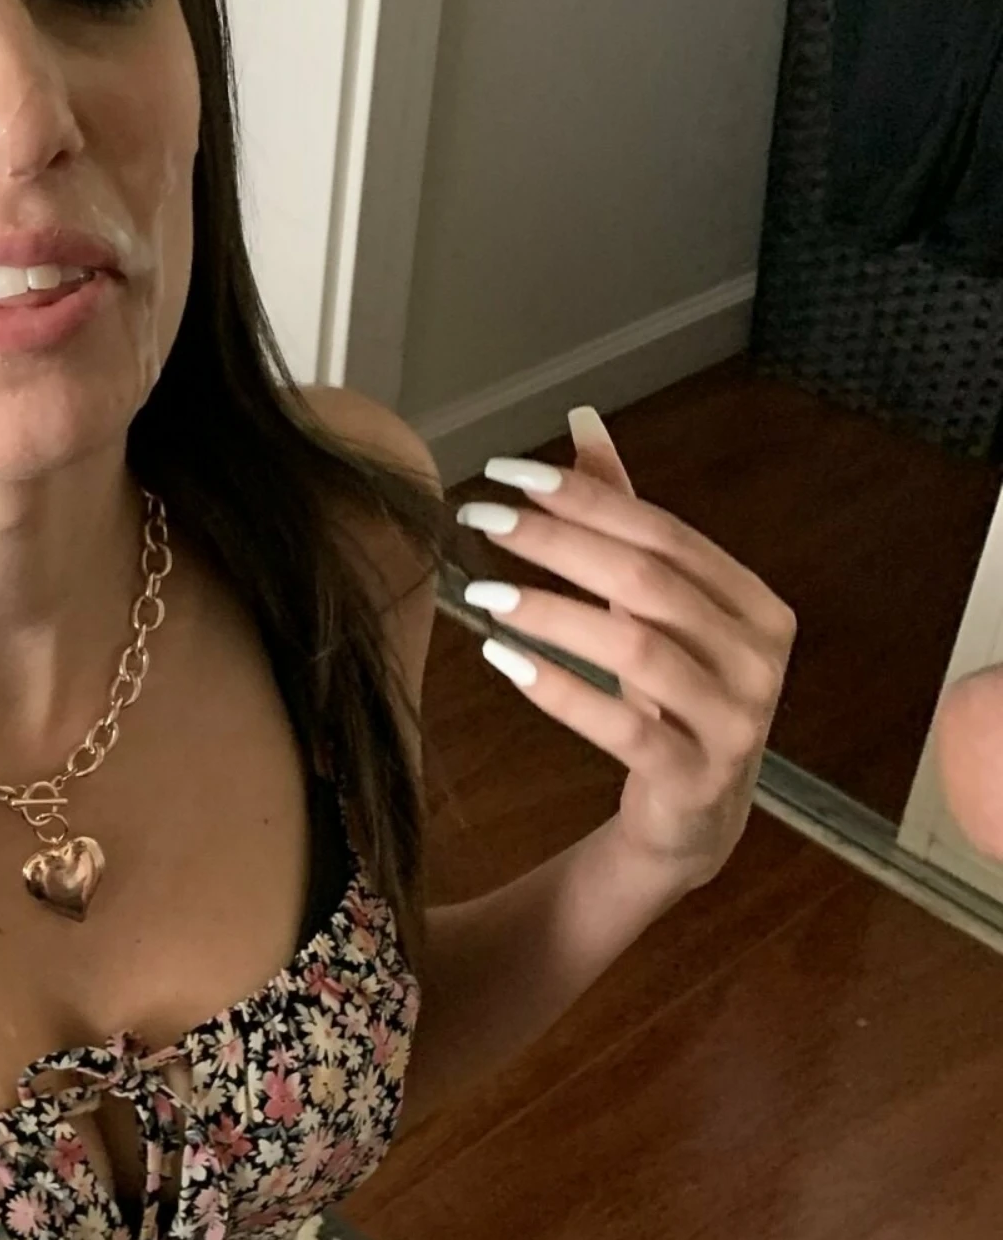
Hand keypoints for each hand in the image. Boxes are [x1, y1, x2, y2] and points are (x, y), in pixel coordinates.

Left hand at [459, 406, 795, 887]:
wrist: (694, 819)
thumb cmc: (670, 695)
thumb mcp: (653, 605)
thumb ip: (624, 517)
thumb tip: (582, 420)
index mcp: (755, 605)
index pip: (664, 534)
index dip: (586, 497)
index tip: (507, 472)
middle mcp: (759, 660)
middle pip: (649, 583)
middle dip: (557, 542)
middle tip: (479, 517)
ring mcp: (734, 724)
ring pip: (636, 650)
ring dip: (551, 612)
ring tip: (480, 590)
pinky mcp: (695, 781)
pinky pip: (624, 729)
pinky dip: (560, 690)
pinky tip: (503, 659)